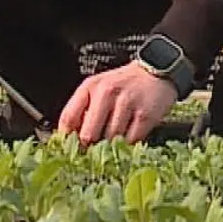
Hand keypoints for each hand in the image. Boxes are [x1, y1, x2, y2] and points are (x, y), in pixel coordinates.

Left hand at [57, 63, 177, 145]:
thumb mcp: (98, 88)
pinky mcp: (144, 115)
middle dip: (90, 146)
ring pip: (109, 139)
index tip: (69, 150)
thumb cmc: (124, 84)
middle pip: (88, 134)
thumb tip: (68, 139)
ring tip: (116, 137)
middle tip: (94, 150)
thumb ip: (82, 110)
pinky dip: (128, 143)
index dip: (67, 139)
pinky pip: (130, 141)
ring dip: (111, 145)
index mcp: (90, 86)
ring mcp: (126, 103)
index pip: (69, 118)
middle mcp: (107, 93)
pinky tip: (129, 134)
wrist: (156, 71)